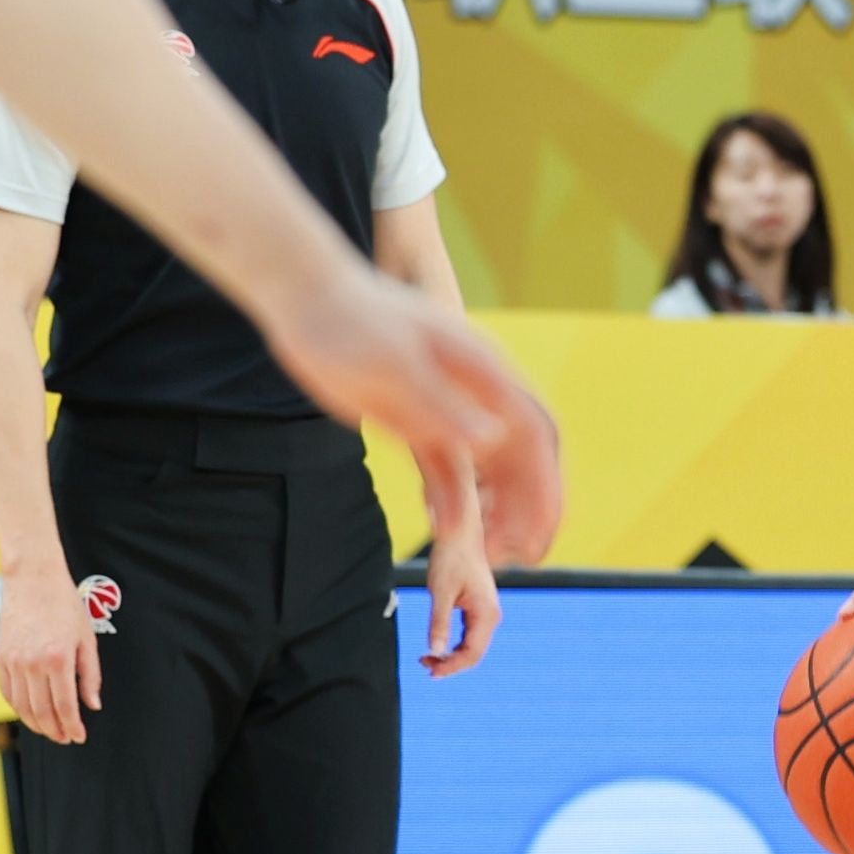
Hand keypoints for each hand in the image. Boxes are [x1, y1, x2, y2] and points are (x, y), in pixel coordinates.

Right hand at [0, 562, 101, 745]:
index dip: (72, 726)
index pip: (64, 706)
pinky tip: (30, 713)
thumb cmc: (64, 606)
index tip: (79, 737)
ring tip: (50, 730)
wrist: (32, 580)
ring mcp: (12, 662)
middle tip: (65, 738)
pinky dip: (18, 707)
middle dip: (55, 730)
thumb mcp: (86, 640)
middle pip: (41, 711)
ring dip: (36, 724)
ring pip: (22, 706)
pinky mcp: (0, 658)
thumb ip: (90, 676)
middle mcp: (32, 664)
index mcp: (57, 659)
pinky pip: (7, 692)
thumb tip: (92, 705)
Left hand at [263, 265, 564, 569]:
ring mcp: (447, 409)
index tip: (542, 528)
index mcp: (482, 372)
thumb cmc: (352, 319)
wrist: (309, 299)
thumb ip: (441, 404)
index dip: (545, 483)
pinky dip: (455, 501)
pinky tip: (450, 530)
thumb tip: (493, 441)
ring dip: (496, 510)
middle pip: (519, 456)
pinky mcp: (417, 421)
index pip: (532, 433)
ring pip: (487, 468)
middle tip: (524, 555)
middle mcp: (475, 394)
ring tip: (491, 555)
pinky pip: (447, 469)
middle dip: (529, 506)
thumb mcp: (394, 363)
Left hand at [422, 528, 500, 679]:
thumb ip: (439, 624)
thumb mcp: (440, 593)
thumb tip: (434, 652)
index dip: (452, 666)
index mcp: (486, 615)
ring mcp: (486, 614)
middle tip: (423, 666)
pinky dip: (454, 645)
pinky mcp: (478, 610)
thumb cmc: (450, 560)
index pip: (472, 654)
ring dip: (451, 656)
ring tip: (426, 658)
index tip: (430, 671)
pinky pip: (469, 636)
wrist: (460, 536)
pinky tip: (437, 646)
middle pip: (474, 654)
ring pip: (472, 647)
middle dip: (451, 664)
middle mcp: (491, 617)